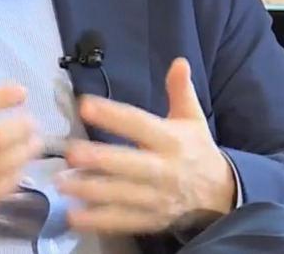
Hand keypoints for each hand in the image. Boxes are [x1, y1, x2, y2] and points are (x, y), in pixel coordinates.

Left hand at [57, 58, 235, 234]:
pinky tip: (74, 216)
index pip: (137, 124)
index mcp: (170, 140)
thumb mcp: (192, 119)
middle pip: (128, 164)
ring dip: (90, 190)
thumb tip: (178, 61)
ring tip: (62, 183)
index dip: (112, 115)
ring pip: (121, 194)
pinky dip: (99, 220)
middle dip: (99, 159)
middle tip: (70, 152)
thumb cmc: (196, 151)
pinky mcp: (151, 220)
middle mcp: (163, 169)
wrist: (222, 196)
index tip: (84, 104)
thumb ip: (181, 90)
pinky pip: (123, 221)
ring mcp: (156, 198)